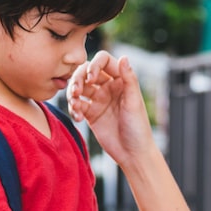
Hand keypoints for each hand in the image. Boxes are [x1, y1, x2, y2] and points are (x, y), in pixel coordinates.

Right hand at [66, 51, 155, 167]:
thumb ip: (129, 79)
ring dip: (72, 93)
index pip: (103, 61)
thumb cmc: (138, 127)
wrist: (132, 154)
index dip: (94, 65)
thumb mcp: (134, 102)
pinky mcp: (90, 114)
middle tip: (75, 92)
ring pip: (79, 88)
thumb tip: (125, 57)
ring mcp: (98, 100)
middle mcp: (108, 87)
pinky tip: (78, 118)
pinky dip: (73, 109)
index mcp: (121, 80)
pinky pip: (77, 105)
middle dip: (77, 79)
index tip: (91, 79)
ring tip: (74, 105)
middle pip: (86, 72)